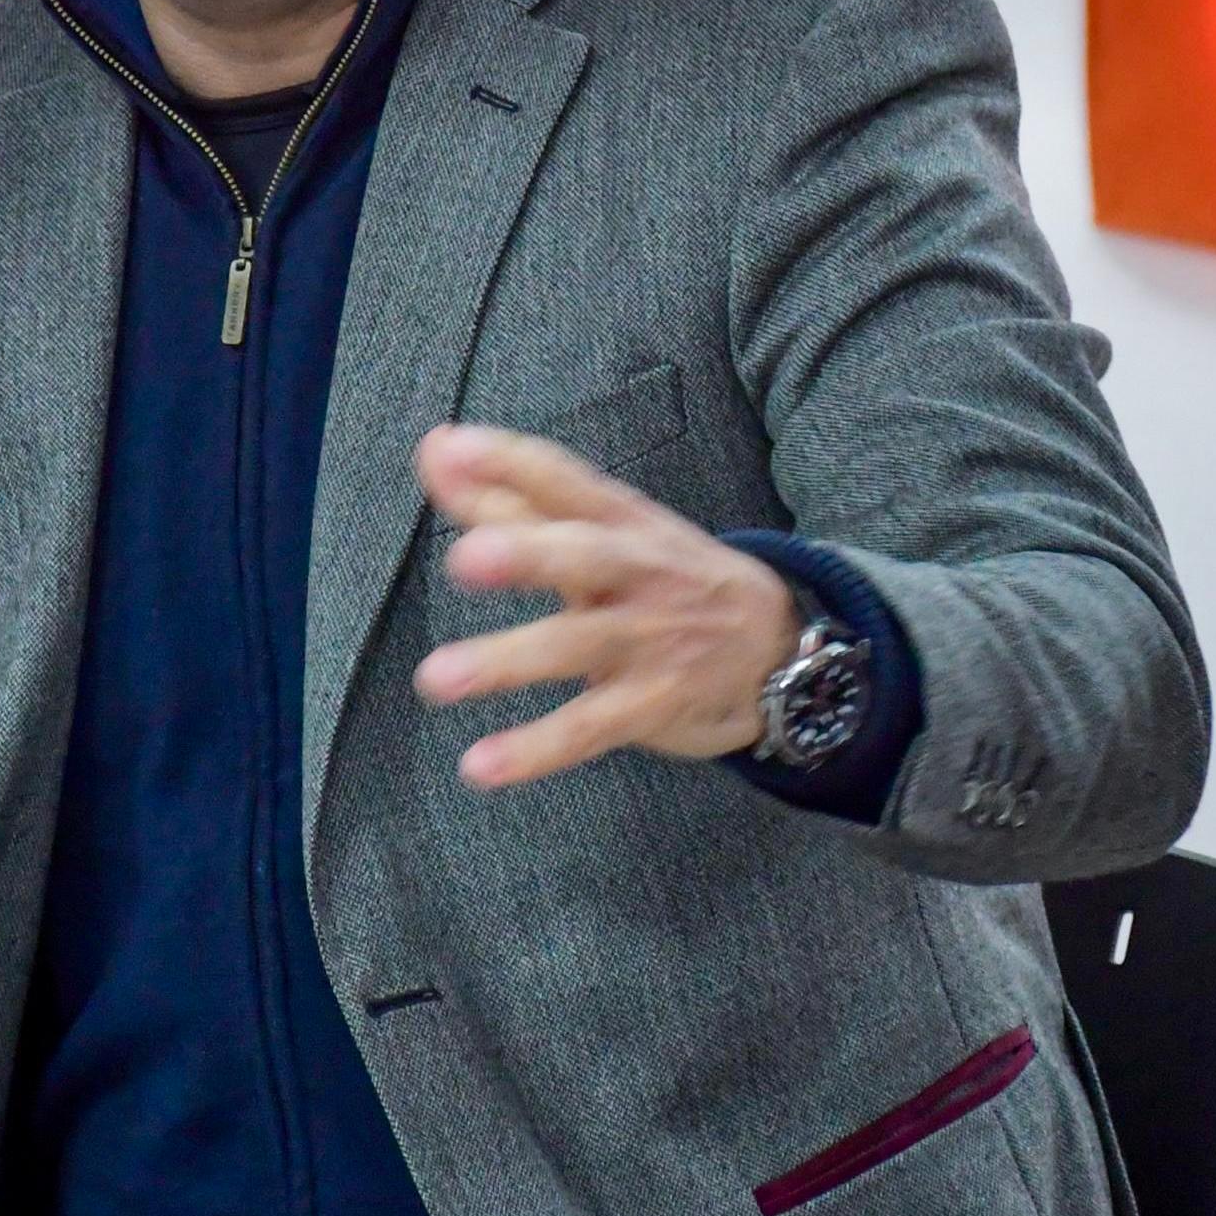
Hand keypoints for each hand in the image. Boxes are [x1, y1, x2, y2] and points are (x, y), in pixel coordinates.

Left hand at [409, 425, 799, 788]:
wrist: (780, 647)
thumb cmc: (665, 579)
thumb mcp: (604, 531)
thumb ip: (513, 497)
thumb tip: (435, 449)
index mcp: (621, 519)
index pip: (563, 480)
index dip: (507, 462)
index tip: (446, 448)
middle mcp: (638, 571)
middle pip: (584, 556)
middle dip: (528, 555)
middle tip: (465, 559)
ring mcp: (649, 639)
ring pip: (576, 647)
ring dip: (507, 662)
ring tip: (436, 678)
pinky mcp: (652, 703)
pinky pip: (590, 728)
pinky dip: (536, 749)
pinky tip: (479, 766)